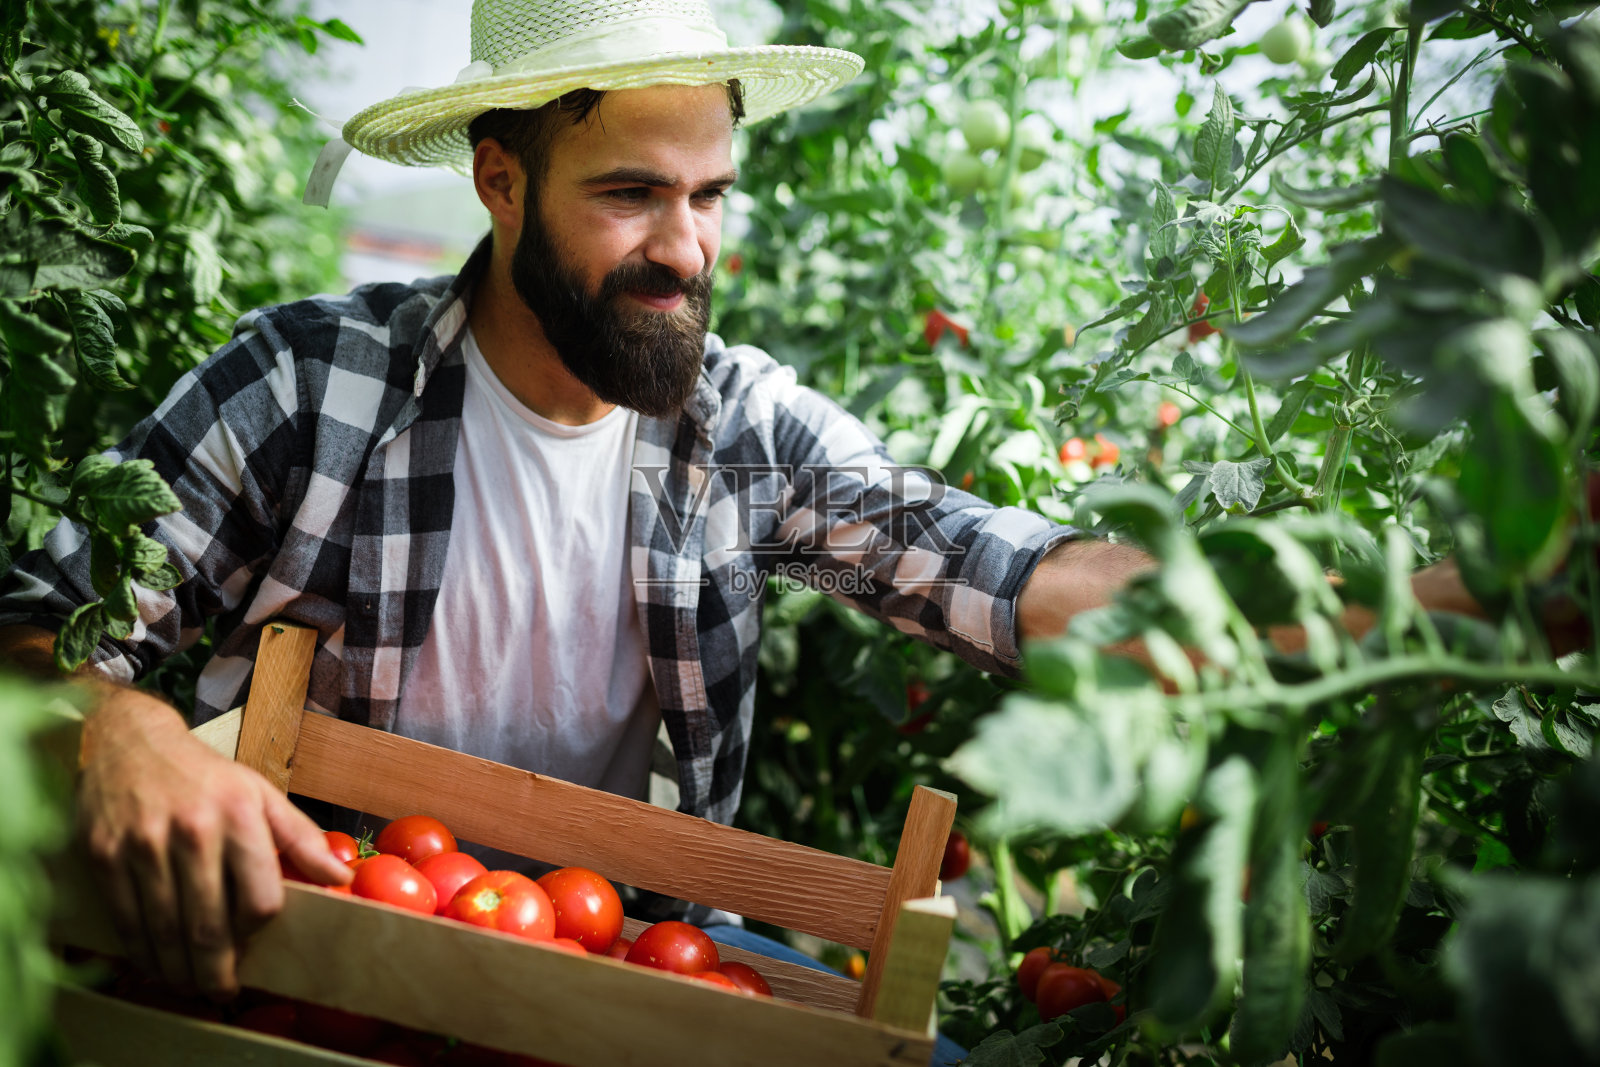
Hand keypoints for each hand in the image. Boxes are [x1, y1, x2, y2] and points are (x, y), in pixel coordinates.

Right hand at [75, 689, 351, 998]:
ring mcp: (144, 844)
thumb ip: (301, 838)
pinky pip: (126, 918)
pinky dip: (140, 950)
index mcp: (241, 815)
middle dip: (216, 970)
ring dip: (178, 969)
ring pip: (166, 928)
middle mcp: (193, 830)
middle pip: (209, 924)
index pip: (259, 898)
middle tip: (221, 992)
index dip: (257, 934)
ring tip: (190, 986)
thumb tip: (340, 877)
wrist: (131, 742)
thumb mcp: (260, 794)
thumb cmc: (205, 776)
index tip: (253, 953)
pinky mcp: (104, 854)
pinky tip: (154, 962)